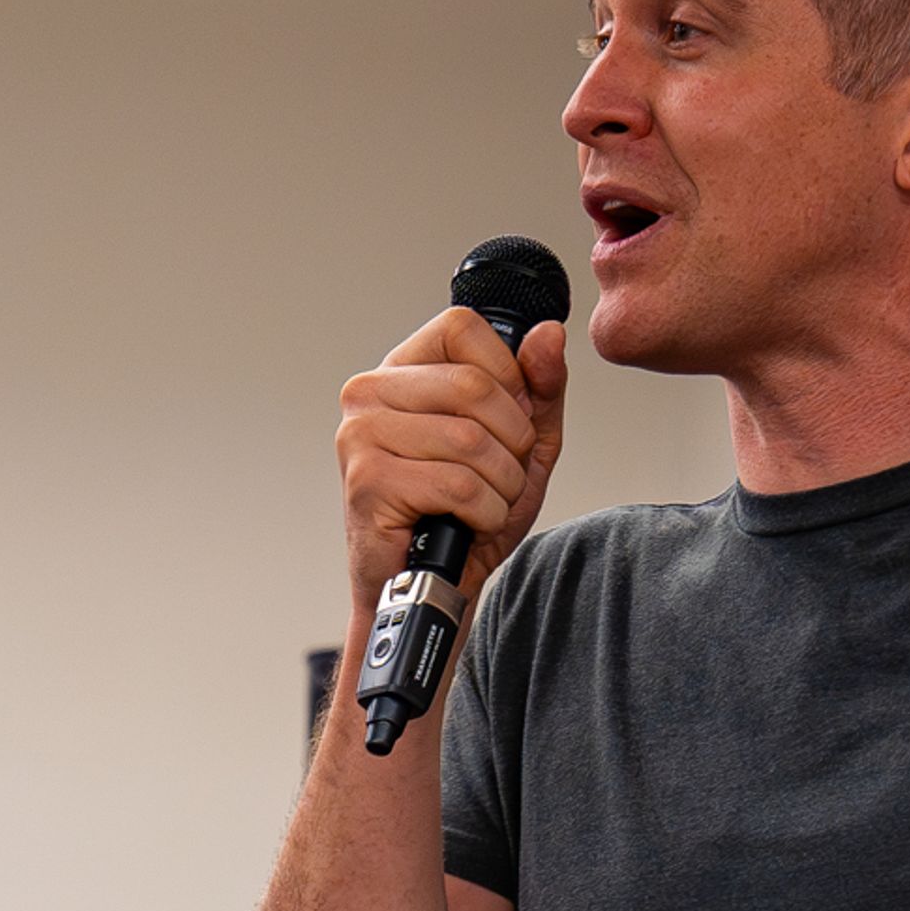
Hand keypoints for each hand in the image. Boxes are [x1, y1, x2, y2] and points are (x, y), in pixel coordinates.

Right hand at [337, 306, 568, 609]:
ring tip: (482, 503)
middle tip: (499, 475)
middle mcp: (370, 392)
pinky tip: (466, 523)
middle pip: (475, 385)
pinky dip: (484, 513)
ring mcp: (362, 435)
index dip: (506, 376)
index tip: (505, 420)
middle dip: (512, 442)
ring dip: (500, 484)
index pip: (463, 327)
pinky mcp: (367, 481)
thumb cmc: (466, 512)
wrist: (432, 583)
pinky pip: (458, 485)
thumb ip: (540, 386)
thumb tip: (548, 335)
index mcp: (403, 369)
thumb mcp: (522, 442)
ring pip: (470, 439)